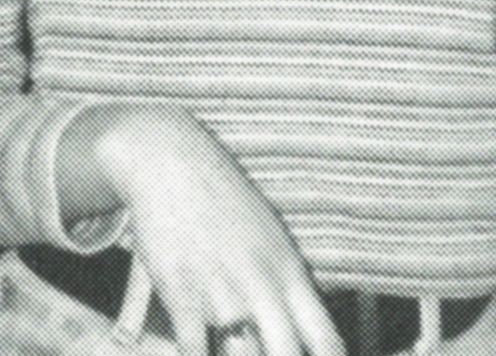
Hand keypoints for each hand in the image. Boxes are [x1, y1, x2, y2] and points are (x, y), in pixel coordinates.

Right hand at [90, 105, 344, 355]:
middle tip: (266, 354)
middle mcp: (262, 284)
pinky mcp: (181, 291)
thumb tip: (306, 333)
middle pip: (287, 355)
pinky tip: (198, 354)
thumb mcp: (268, 235)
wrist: (170, 159)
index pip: (325, 340)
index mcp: (289, 271)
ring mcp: (222, 289)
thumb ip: (287, 284)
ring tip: (233, 349)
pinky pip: (194, 350)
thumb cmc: (220, 198)